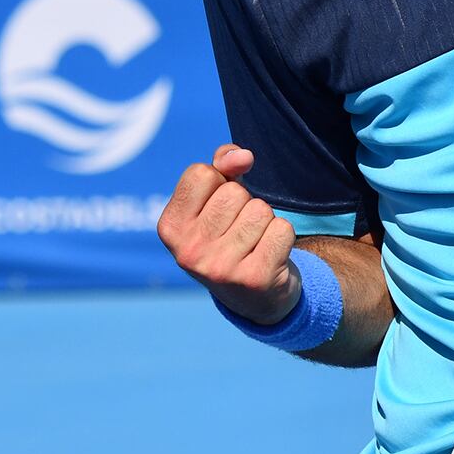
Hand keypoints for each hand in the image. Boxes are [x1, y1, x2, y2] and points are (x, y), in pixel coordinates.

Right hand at [158, 143, 300, 323]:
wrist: (255, 298)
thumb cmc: (230, 234)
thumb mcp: (215, 198)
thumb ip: (222, 165)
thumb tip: (243, 156)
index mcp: (170, 228)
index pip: (201, 174)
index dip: (219, 182)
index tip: (217, 207)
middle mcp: (189, 252)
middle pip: (234, 193)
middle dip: (244, 204)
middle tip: (239, 231)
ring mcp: (221, 268)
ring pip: (261, 210)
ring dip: (265, 221)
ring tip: (254, 243)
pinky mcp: (255, 279)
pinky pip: (283, 229)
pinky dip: (282, 236)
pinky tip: (270, 255)